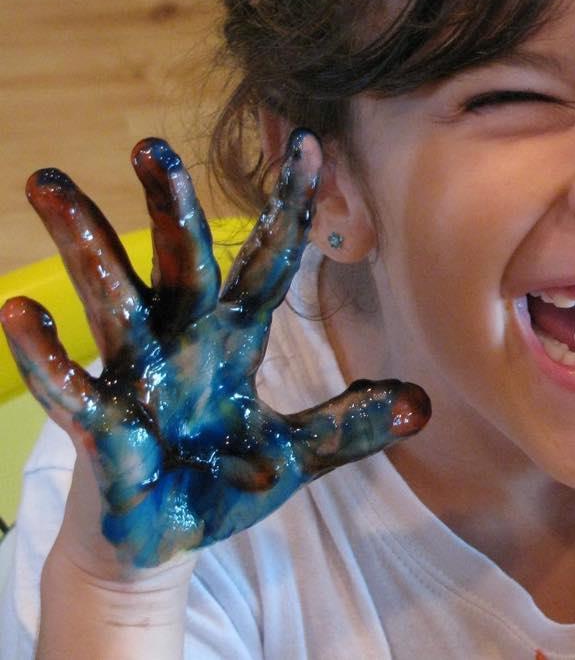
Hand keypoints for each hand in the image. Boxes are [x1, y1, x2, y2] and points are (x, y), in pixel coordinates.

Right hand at [0, 131, 429, 567]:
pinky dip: (46, 353)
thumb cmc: (222, 481)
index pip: (266, 261)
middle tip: (150, 145)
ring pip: (113, 300)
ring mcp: (139, 378)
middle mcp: (184, 342)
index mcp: (234, 338)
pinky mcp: (101, 427)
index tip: (310, 145)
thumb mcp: (295, 453)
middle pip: (181, 262)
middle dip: (168, 206)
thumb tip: (422, 406)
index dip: (288, 209)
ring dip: (83, 244)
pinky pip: (72, 386)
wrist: (163, 542)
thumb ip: (349, 425)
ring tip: (50, 186)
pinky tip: (19, 311)